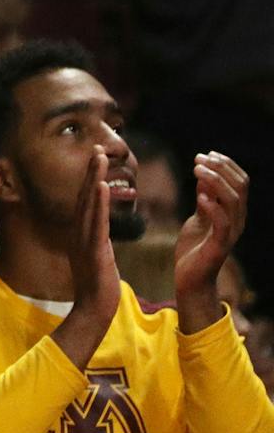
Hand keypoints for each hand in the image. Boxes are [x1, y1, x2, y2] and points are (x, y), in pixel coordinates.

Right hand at [53, 149, 121, 367]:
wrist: (93, 312)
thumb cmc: (97, 290)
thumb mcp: (96, 260)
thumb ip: (96, 244)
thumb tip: (100, 234)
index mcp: (82, 235)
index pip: (87, 202)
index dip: (91, 179)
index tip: (97, 158)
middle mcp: (79, 233)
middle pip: (85, 196)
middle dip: (91, 171)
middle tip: (97, 147)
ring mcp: (84, 241)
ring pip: (89, 204)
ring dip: (93, 178)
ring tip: (99, 156)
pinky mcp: (93, 250)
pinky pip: (95, 223)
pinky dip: (97, 203)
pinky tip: (100, 186)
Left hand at [176, 152, 249, 326]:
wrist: (190, 278)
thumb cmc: (195, 247)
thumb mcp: (199, 217)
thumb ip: (205, 199)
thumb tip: (204, 176)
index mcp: (234, 213)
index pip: (241, 182)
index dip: (227, 165)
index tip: (207, 154)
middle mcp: (237, 221)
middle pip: (240, 188)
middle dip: (221, 168)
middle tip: (199, 159)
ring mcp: (230, 233)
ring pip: (234, 201)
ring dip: (216, 182)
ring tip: (197, 170)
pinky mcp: (219, 246)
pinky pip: (223, 223)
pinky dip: (213, 207)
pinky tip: (199, 197)